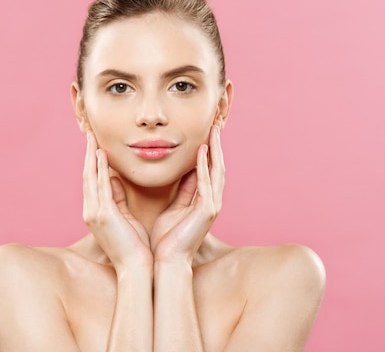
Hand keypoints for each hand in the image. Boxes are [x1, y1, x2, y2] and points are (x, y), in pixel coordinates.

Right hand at [82, 132, 151, 269]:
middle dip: (88, 155)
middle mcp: (90, 211)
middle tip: (89, 135)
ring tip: (92, 139)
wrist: (137, 268)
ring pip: (90, 178)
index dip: (92, 162)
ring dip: (91, 157)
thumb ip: (118, 198)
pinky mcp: (103, 215)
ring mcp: (94, 213)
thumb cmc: (135, 246)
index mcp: (96, 213)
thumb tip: (114, 179)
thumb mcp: (125, 217)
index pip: (92, 182)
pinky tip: (101, 155)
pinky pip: (100, 186)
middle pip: (87, 176)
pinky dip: (100, 169)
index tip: (95, 145)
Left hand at [150, 122, 224, 263]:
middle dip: (217, 145)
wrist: (166, 262)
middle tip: (216, 123)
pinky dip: (204, 167)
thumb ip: (181, 191)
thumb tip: (183, 172)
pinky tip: (202, 151)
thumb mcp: (173, 208)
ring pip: (217, 171)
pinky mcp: (207, 212)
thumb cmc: (166, 239)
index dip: (210, 149)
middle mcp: (211, 201)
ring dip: (216, 150)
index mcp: (202, 201)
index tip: (207, 130)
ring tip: (214, 130)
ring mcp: (212, 206)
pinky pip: (207, 184)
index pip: (209, 169)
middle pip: (218, 166)